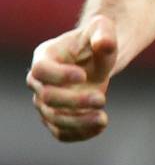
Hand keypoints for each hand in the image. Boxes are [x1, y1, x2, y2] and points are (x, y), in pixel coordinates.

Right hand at [27, 16, 117, 141]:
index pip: (41, 70)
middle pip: (47, 97)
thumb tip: (104, 43)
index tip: (84, 76)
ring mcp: (45, 102)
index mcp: (44, 56)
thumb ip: (104, 34)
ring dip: (77, 122)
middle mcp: (39, 81)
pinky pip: (61, 133)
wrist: (96, 58)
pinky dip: (79, 134)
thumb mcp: (103, 30)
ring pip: (53, 118)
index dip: (59, 75)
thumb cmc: (96, 41)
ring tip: (102, 119)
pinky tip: (100, 126)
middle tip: (101, 98)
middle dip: (74, 101)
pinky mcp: (57, 117)